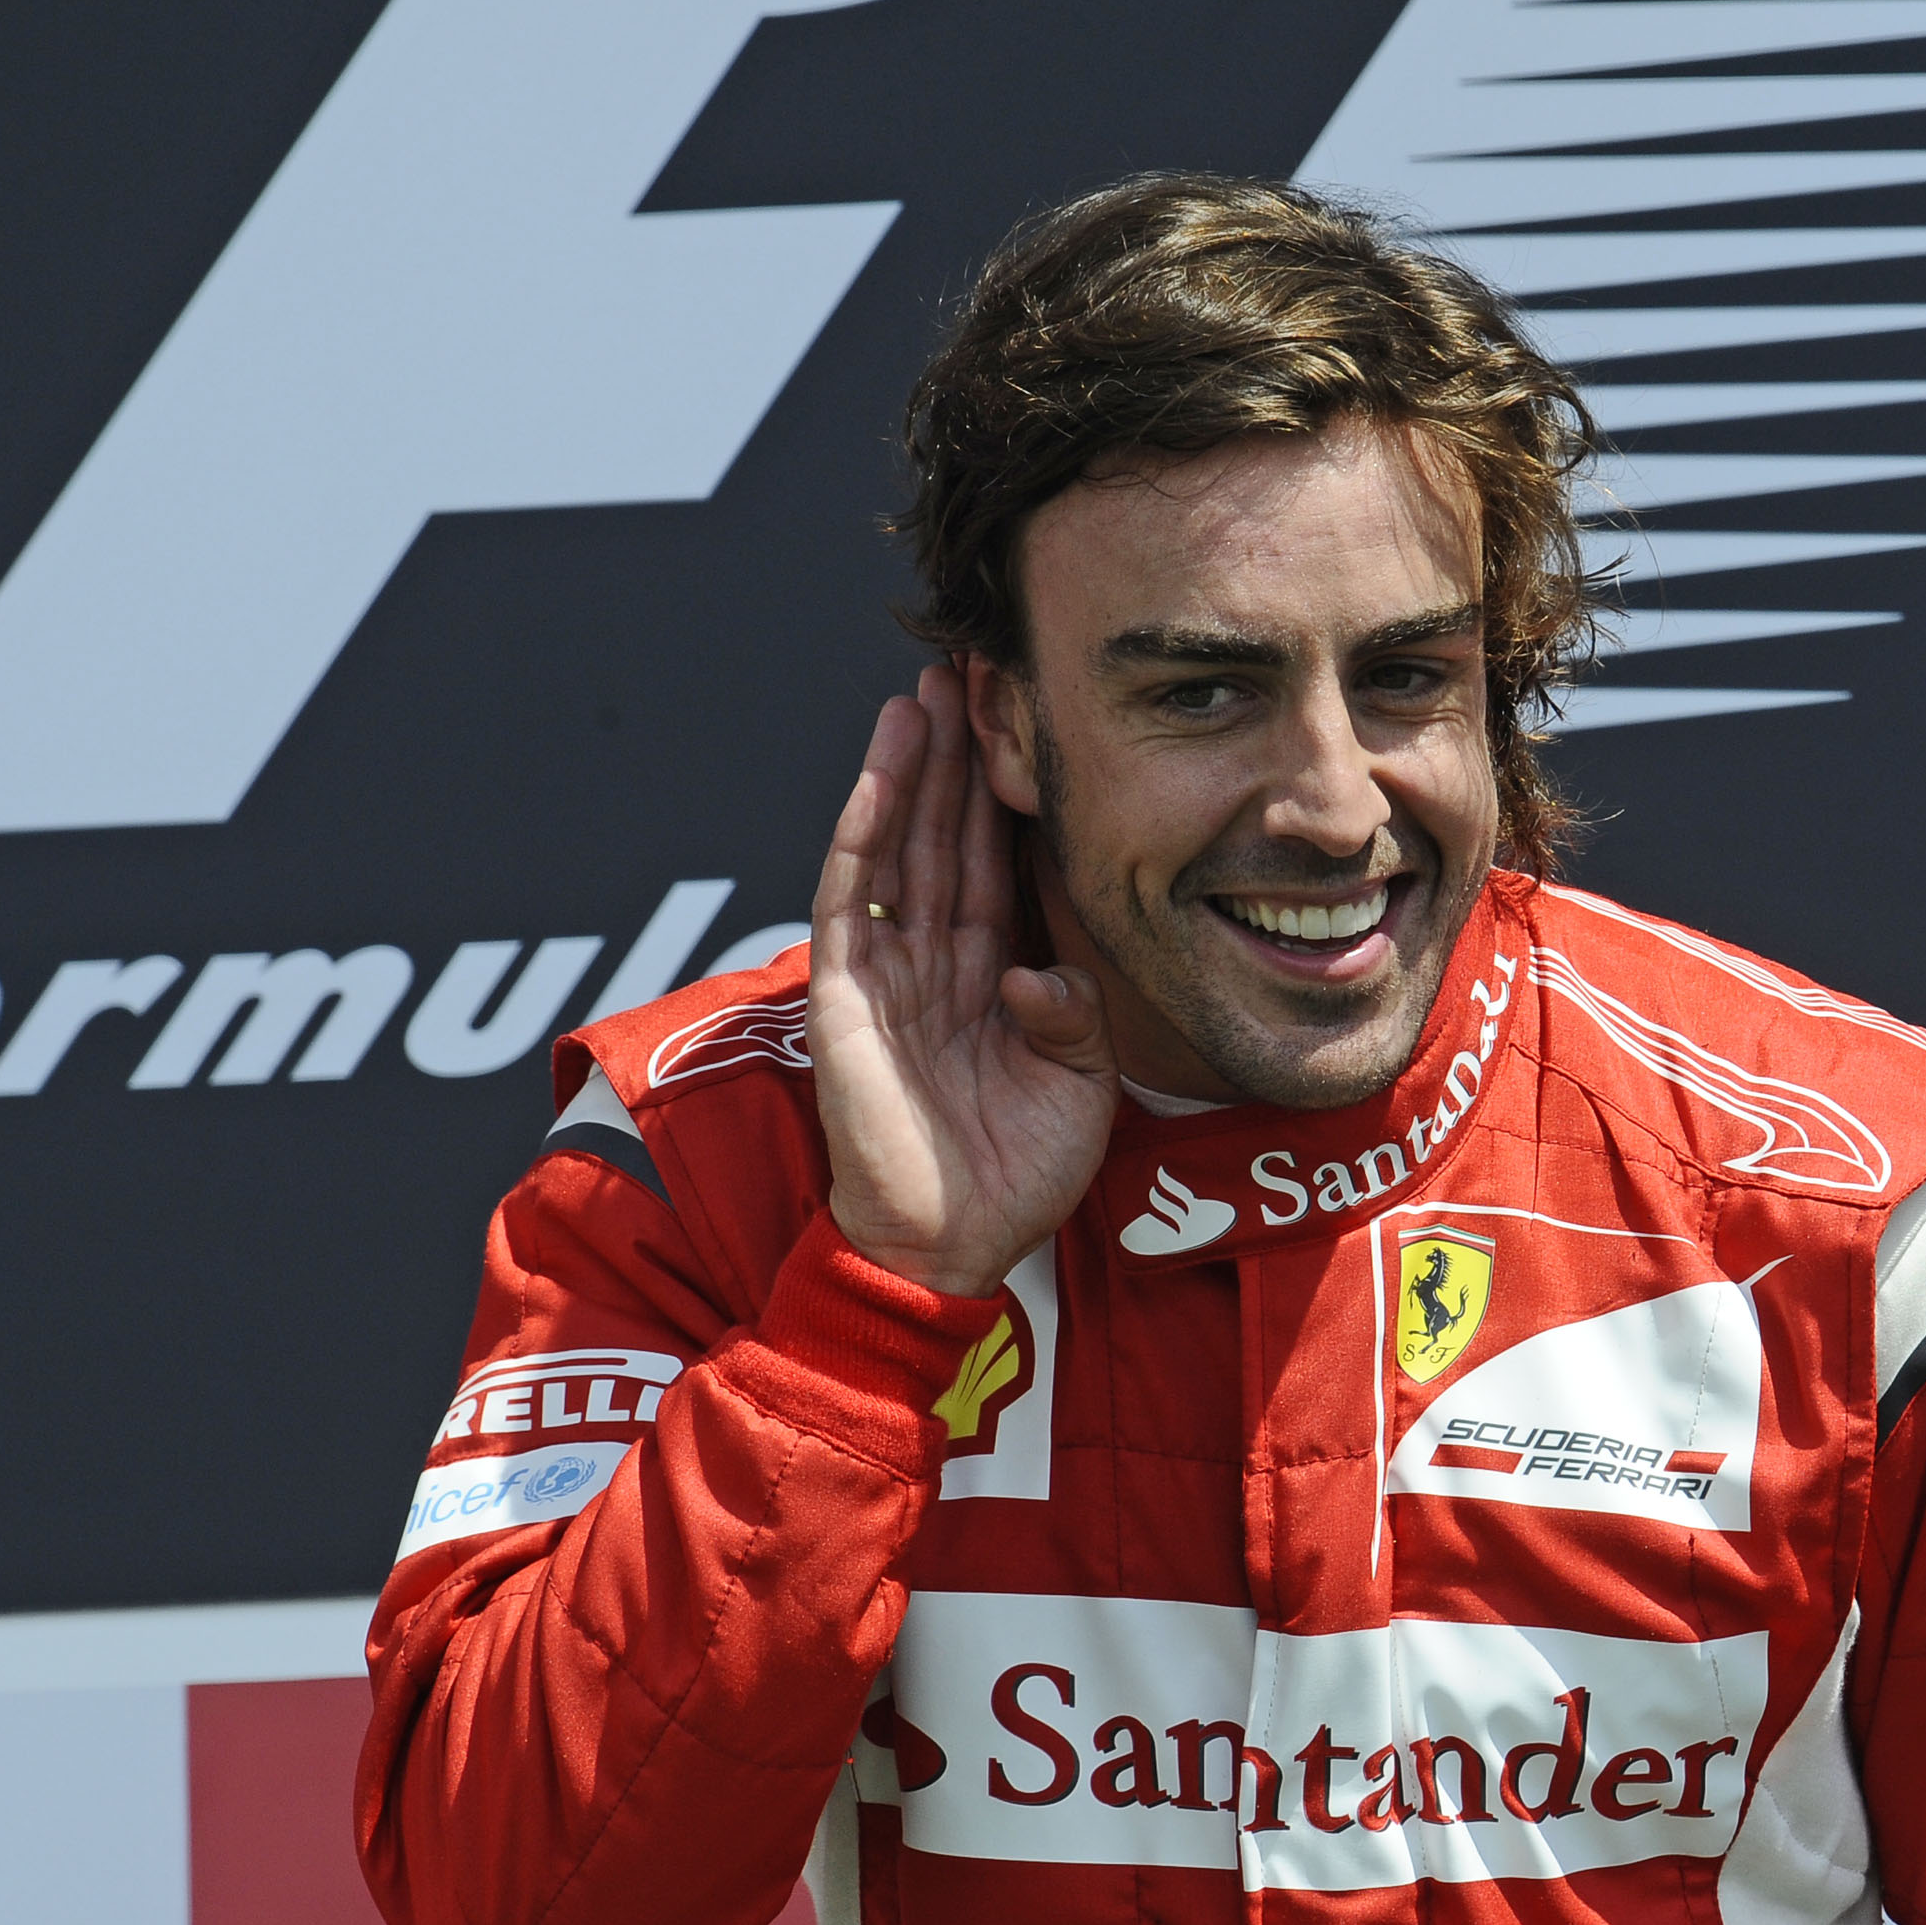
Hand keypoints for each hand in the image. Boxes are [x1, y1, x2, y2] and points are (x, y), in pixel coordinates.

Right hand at [807, 666, 1119, 1296]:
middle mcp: (936, 967)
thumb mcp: (1080, 1087)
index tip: (1020, 725)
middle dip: (954, 760)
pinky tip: (880, 780)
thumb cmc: (1016, 1179)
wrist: (956, 1251)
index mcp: (992, 981)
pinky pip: (852, 906)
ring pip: (898, 854)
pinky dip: (864, 840)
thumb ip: (1073, 1014)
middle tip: (967, 673)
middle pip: (944, 841)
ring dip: (908, 776)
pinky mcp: (845, 1001)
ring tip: (921, 697)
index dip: (1005, 799)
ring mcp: (887, 979)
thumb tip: (1033, 970)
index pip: (996, 868)